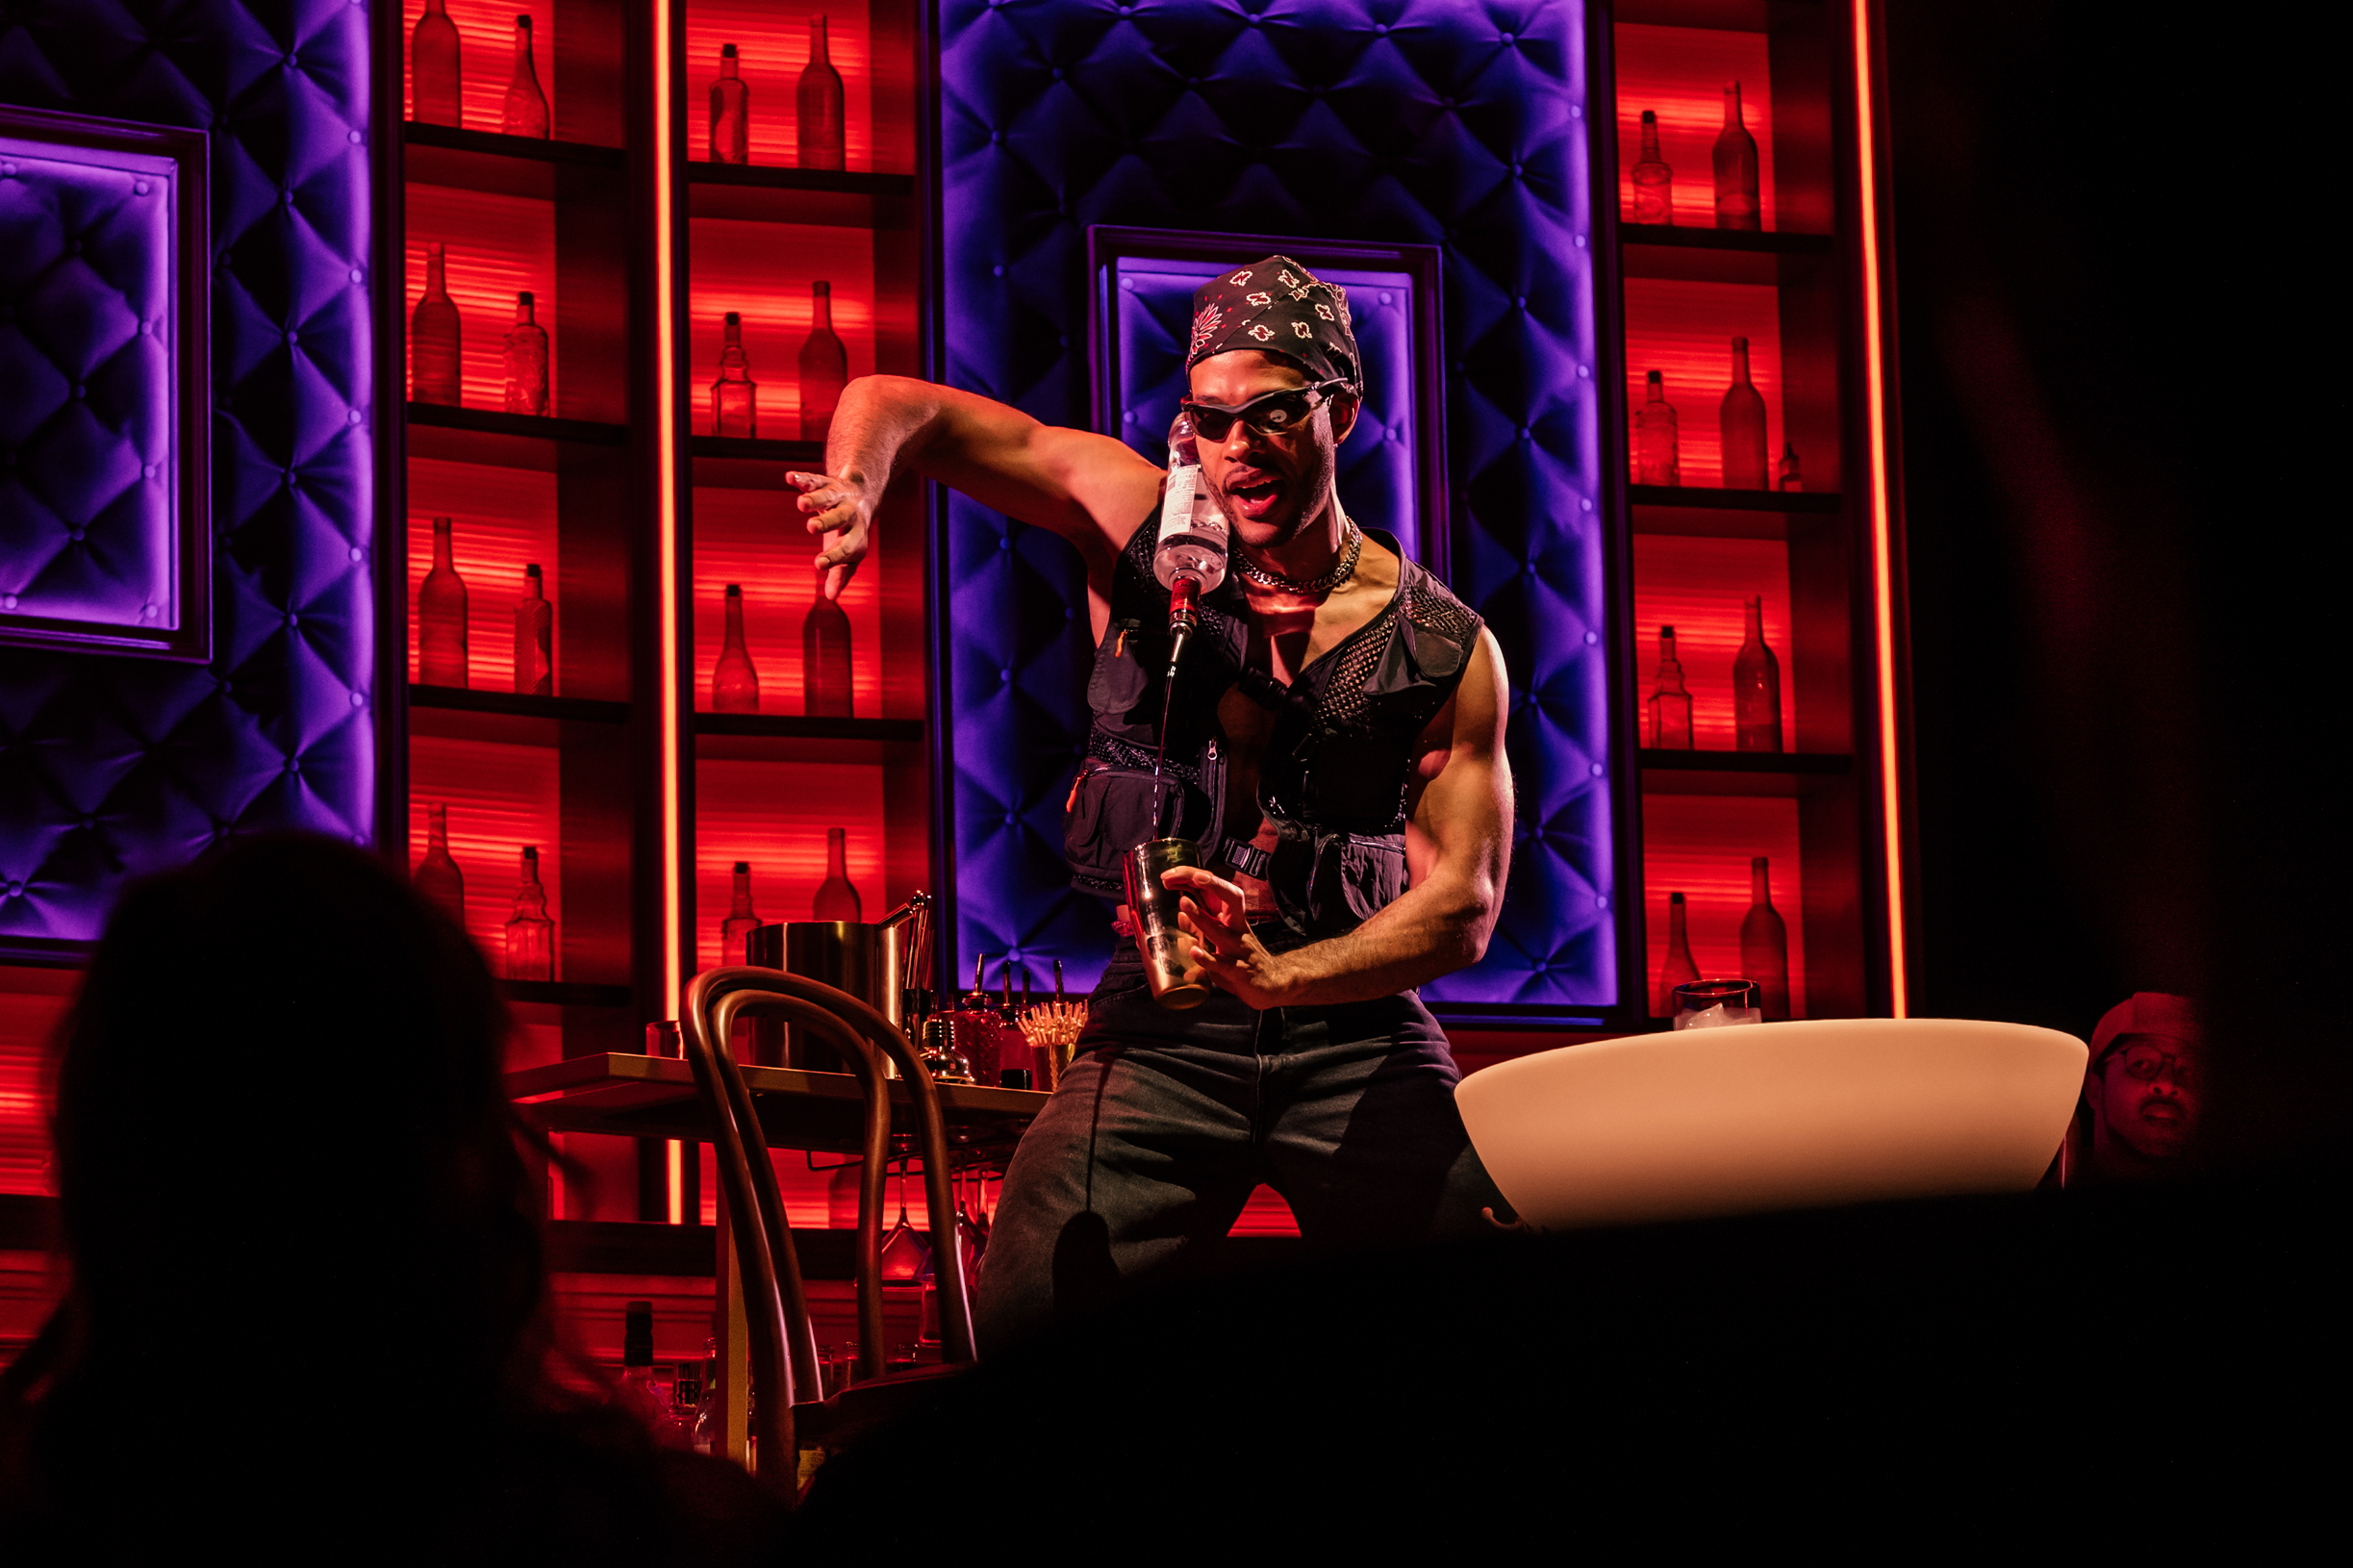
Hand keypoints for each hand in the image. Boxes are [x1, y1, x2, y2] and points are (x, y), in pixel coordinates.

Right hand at [785, 468, 876, 600]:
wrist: (864, 493)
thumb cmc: (851, 532)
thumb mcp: (849, 553)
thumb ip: (841, 574)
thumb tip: (832, 597)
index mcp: (855, 537)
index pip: (847, 549)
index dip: (834, 557)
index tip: (817, 564)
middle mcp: (849, 515)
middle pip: (839, 518)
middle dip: (826, 522)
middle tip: (811, 527)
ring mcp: (838, 498)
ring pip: (827, 497)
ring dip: (814, 499)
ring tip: (801, 504)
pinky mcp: (825, 483)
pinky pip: (814, 479)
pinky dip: (802, 478)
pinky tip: (790, 477)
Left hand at [1163, 865, 1296, 1008]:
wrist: (1274, 985)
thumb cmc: (1244, 961)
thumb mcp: (1221, 943)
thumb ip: (1201, 930)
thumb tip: (1180, 915)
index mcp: (1233, 919)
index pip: (1218, 892)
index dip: (1199, 879)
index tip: (1173, 873)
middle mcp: (1238, 929)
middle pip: (1232, 898)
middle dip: (1213, 884)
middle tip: (1193, 876)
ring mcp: (1240, 949)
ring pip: (1221, 930)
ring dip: (1201, 917)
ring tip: (1183, 903)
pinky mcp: (1240, 971)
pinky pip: (1223, 964)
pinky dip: (1207, 958)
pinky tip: (1193, 951)